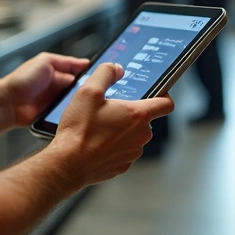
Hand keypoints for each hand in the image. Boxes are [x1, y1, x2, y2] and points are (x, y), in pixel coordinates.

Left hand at [0, 53, 89, 127]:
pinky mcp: (53, 116)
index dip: (91, 76)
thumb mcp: (45, 61)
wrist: (9, 102)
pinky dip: (72, 113)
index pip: (80, 75)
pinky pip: (67, 114)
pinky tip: (77, 113)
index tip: (103, 78)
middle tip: (97, 92)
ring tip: (87, 103)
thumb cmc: (23, 79)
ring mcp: (57, 103)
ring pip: (75, 102)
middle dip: (87, 91)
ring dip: (80, 103)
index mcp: (59, 73)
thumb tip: (85, 62)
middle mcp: (59, 88)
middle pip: (80, 90)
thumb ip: (66, 61)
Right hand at [49, 63, 174, 184]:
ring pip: (133, 135)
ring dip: (122, 129)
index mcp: (137, 115)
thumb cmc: (79, 131)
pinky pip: (123, 150)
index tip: (155, 92)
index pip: (166, 104)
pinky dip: (114, 145)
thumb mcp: (88, 91)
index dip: (163, 95)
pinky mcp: (122, 166)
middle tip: (110, 108)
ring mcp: (132, 153)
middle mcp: (140, 135)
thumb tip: (116, 68)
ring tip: (99, 126)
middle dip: (131, 112)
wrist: (67, 164)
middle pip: (145, 119)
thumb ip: (106, 73)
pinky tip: (97, 142)